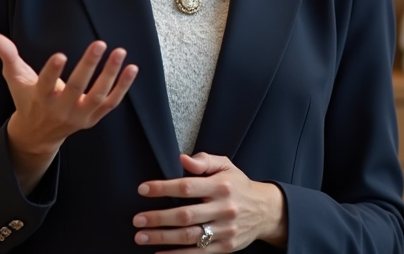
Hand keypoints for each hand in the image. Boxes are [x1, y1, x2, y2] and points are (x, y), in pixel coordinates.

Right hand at [0, 33, 137, 193]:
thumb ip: (8, 57)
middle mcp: (60, 109)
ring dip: (110, 75)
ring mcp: (79, 115)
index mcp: (40, 99)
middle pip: (76, 88)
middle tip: (100, 44)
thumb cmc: (27, 99)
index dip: (52, 71)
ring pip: (97, 96)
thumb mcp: (15, 79)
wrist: (38, 134)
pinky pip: (111, 103)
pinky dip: (122, 87)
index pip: (46, 84)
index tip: (60, 55)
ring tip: (120, 52)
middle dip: (89, 66)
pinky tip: (132, 68)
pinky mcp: (92, 118)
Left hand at [133, 153, 286, 251]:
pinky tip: (159, 253)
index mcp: (221, 186)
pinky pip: (198, 253)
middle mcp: (223, 208)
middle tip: (137, 220)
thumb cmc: (238, 185)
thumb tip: (182, 159)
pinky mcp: (226, 247)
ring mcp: (225, 230)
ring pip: (189, 236)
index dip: (162, 188)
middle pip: (185, 215)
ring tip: (141, 236)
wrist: (266, 210)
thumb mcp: (225, 166)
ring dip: (162, 238)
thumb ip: (204, 161)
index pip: (187, 187)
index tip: (143, 190)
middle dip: (157, 218)